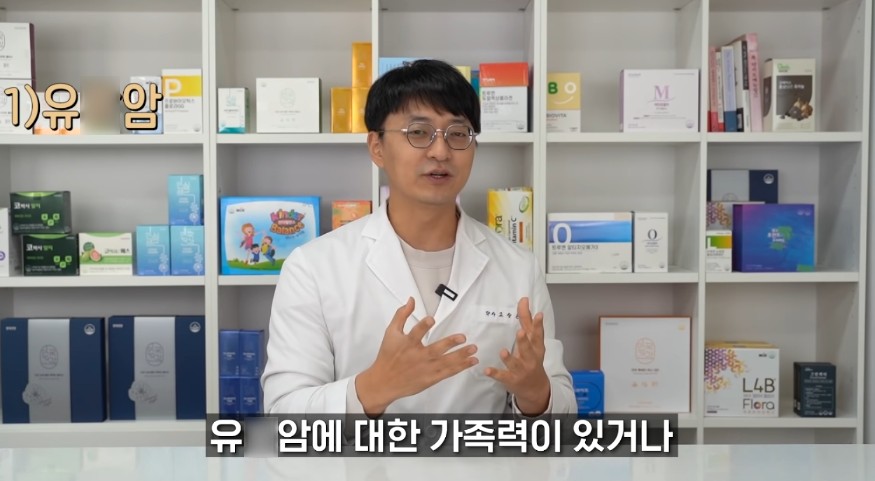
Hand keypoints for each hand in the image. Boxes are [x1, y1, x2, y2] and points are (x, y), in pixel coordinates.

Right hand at [356, 297, 478, 416]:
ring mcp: (426, 368)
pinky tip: (471, 361)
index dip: (423, 325)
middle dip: (449, 343)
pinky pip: (448, 372)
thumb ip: (402, 315)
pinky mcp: (431, 378)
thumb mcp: (391, 332)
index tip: (431, 319)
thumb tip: (411, 300)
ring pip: (446, 362)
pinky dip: (460, 367)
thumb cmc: (388, 355)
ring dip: (461, 355)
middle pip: (435, 349)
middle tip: (462, 337)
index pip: (416, 333)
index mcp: (407, 344)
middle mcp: (418, 356)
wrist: (384, 381)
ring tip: (473, 348)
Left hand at [484, 297, 550, 415]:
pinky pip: (502, 376)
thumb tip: (524, 300)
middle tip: (521, 332)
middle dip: (524, 341)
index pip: (538, 335)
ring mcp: (521, 370)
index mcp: (536, 348)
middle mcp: (530, 359)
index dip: (538, 325)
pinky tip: (487, 370)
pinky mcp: (511, 379)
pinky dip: (495, 373)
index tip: (538, 314)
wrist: (535, 388)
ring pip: (514, 364)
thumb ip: (527, 322)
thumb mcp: (533, 342)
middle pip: (527, 349)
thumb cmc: (533, 359)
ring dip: (509, 358)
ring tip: (503, 351)